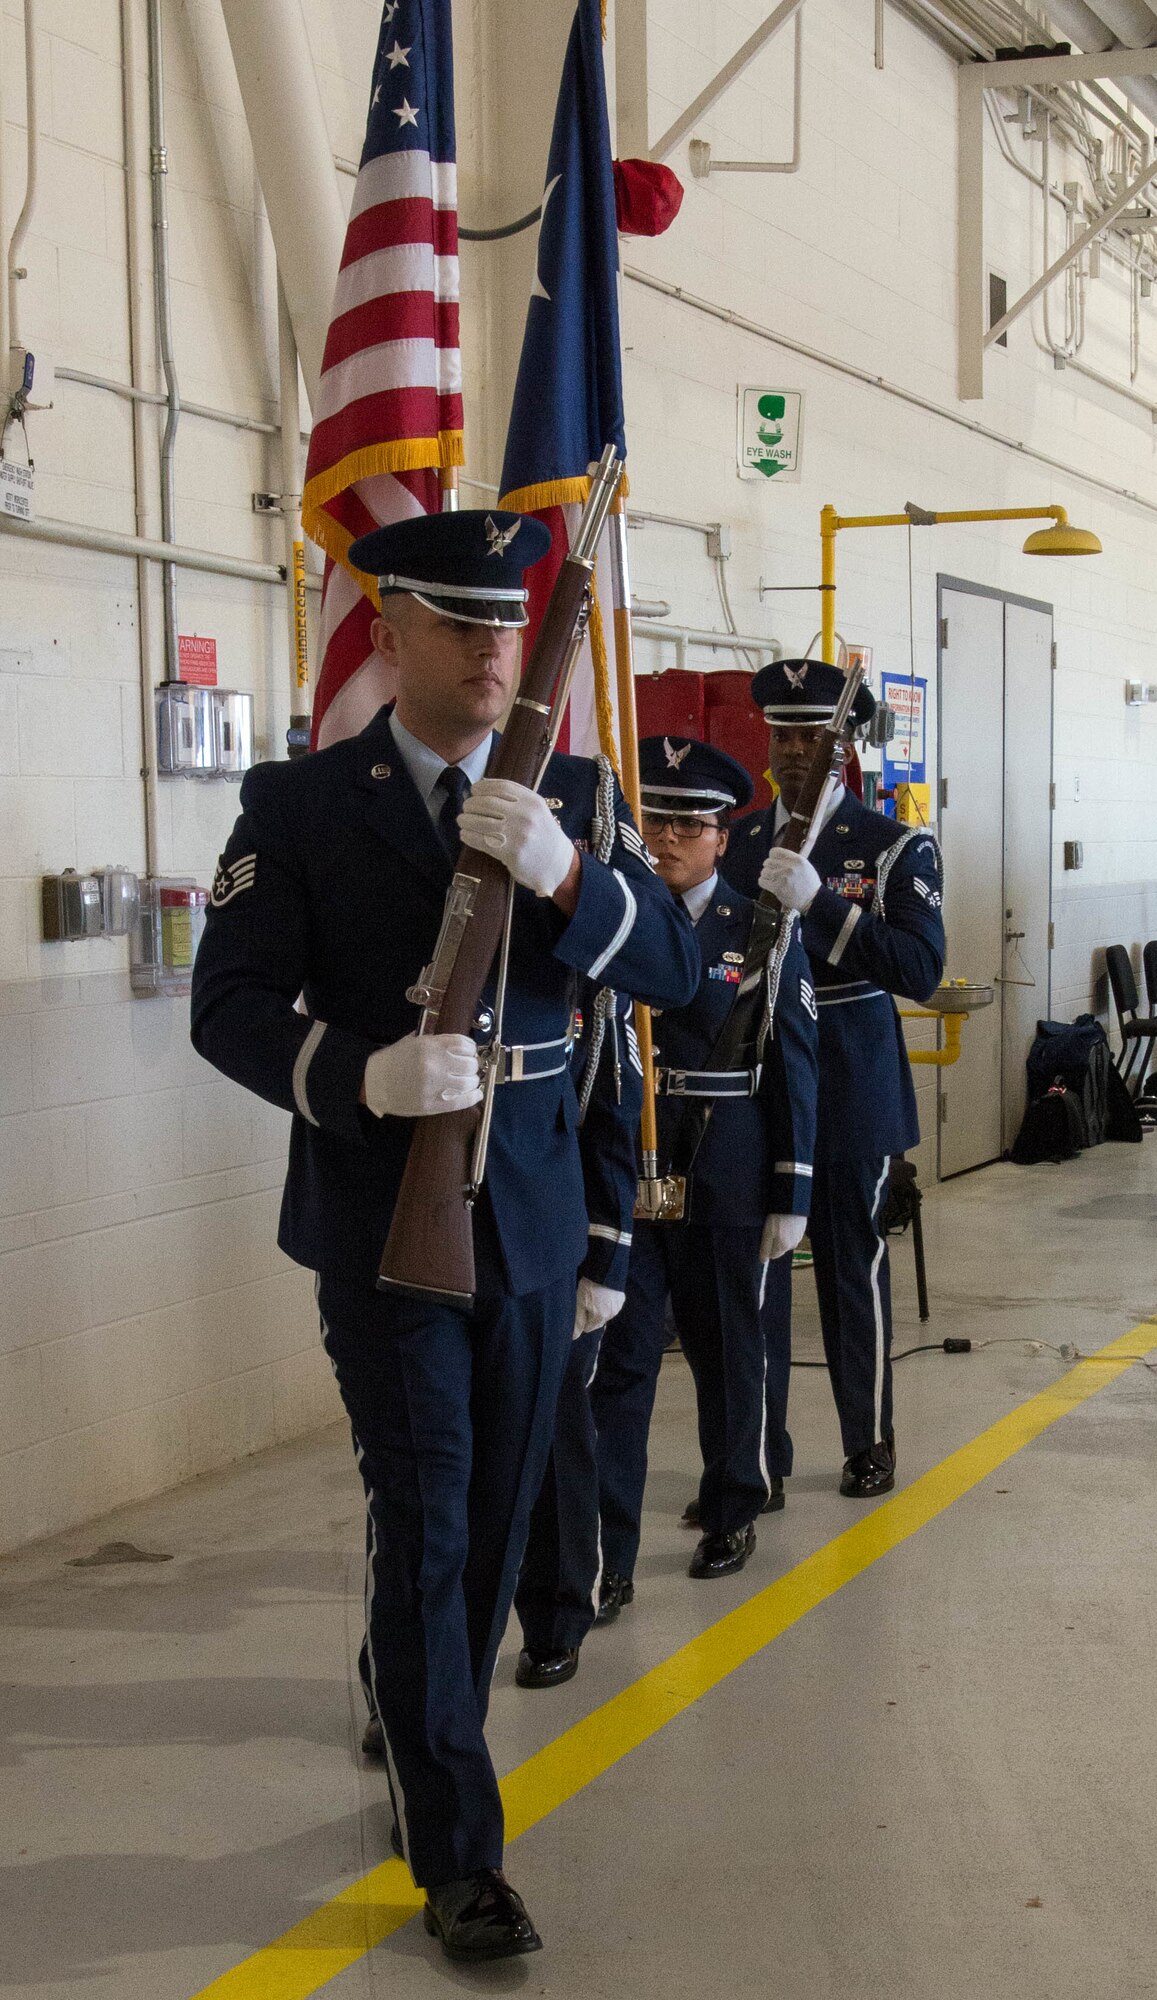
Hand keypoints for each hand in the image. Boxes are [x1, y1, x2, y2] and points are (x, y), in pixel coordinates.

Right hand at [363, 1033, 481, 1118]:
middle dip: (471, 1065)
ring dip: (472, 1081)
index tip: (469, 1052)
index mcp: (429, 1045)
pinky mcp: (433, 1104)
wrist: (372, 1083)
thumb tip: (457, 1044)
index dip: (470, 1048)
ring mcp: (434, 1085)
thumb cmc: (392, 1061)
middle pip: (470, 1064)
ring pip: (469, 1082)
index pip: (464, 1044)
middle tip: (468, 1068)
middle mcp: (435, 1064)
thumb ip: (434, 1041)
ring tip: (468, 1081)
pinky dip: (473, 1097)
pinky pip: (462, 1101)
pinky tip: (476, 1093)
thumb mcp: (411, 1042)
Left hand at [457, 778, 575, 896]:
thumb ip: (515, 798)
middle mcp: (526, 815)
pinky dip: (468, 836)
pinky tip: (465, 835)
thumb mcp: (536, 811)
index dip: (482, 787)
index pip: (501, 786)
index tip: (473, 791)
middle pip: (486, 802)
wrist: (557, 863)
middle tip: (466, 808)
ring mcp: (518, 834)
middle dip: (471, 804)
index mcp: (532, 801)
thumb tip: (482, 786)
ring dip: (466, 820)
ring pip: (481, 821)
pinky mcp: (511, 852)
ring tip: (462, 821)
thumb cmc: (542, 835)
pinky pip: (481, 840)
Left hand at [572, 1277, 625, 1338]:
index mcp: (600, 1317)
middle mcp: (611, 1314)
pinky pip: (612, 1305)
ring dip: (600, 1309)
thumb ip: (578, 1321)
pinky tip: (602, 1293)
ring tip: (594, 1296)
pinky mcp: (621, 1298)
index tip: (579, 1309)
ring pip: (605, 1314)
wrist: (605, 1269)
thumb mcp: (580, 1302)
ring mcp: (618, 1306)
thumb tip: (574, 1337)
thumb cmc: (589, 1285)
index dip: (582, 1320)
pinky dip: (607, 1302)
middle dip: (591, 1316)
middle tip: (585, 1302)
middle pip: (598, 1322)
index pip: (588, 1328)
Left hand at [757, 848, 820, 913]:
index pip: (774, 851)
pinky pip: (762, 881)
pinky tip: (769, 885)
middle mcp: (789, 867)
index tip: (774, 862)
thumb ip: (791, 859)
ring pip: (764, 871)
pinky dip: (764, 883)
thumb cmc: (809, 883)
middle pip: (768, 862)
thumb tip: (776, 857)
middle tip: (773, 873)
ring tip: (771, 879)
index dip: (772, 857)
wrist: (813, 899)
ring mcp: (783, 877)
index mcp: (797, 859)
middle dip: (769, 867)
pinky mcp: (777, 888)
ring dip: (766, 876)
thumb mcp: (805, 866)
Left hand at [760, 1213, 807, 1261]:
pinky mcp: (802, 1231)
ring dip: (782, 1236)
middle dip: (775, 1242)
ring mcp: (798, 1238)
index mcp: (783, 1247)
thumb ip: (765, 1248)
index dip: (767, 1247)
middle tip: (772, 1229)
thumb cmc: (777, 1217)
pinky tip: (786, 1222)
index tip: (766, 1237)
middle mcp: (792, 1245)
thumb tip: (763, 1261)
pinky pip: (792, 1235)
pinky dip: (788, 1231)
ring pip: (786, 1242)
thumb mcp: (767, 1233)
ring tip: (779, 1224)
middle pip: (780, 1249)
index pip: (772, 1255)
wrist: (792, 1204)